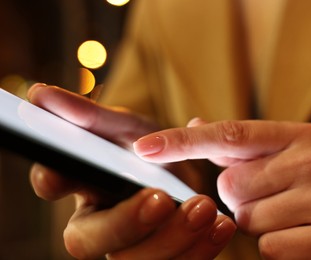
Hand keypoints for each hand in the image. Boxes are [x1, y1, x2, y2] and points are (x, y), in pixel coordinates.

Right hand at [28, 85, 235, 258]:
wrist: (188, 171)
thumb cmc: (150, 147)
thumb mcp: (127, 127)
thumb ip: (91, 115)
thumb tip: (40, 94)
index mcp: (83, 184)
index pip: (52, 185)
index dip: (52, 180)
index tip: (63, 176)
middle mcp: (100, 221)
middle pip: (90, 240)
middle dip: (126, 222)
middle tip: (161, 197)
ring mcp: (131, 245)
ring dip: (172, 238)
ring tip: (205, 208)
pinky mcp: (164, 257)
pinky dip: (200, 249)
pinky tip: (221, 226)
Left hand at [133, 119, 310, 258]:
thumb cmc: (309, 185)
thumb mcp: (281, 156)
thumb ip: (237, 144)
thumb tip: (194, 122)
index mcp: (299, 135)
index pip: (230, 133)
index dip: (183, 140)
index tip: (144, 147)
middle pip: (231, 186)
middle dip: (238, 197)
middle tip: (270, 196)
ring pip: (246, 219)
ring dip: (256, 221)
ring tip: (287, 214)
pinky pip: (268, 246)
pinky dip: (274, 245)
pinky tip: (300, 235)